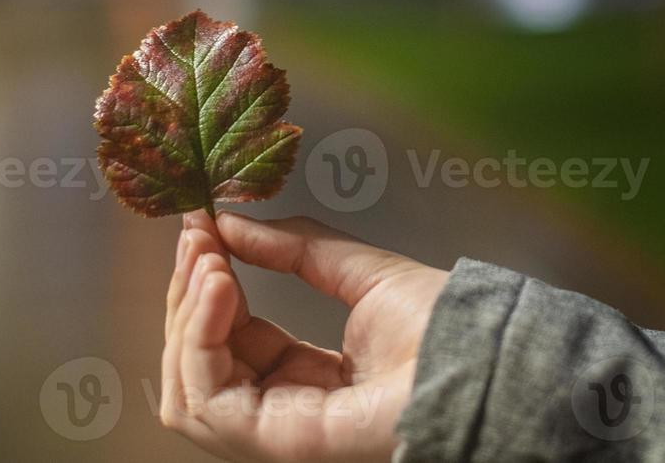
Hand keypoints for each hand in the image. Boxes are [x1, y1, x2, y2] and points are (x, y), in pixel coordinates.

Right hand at [161, 211, 449, 462]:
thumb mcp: (355, 270)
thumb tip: (229, 222)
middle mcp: (284, 409)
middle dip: (186, 297)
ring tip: (209, 260)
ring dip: (185, 317)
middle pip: (196, 367)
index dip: (206, 285)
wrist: (478, 353)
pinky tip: (220, 284)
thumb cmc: (440, 324)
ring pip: (188, 390)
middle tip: (197, 236)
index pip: (225, 341)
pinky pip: (209, 401)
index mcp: (303, 376)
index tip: (199, 226)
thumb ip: (291, 249)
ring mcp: (279, 432)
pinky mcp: (280, 440)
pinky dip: (199, 338)